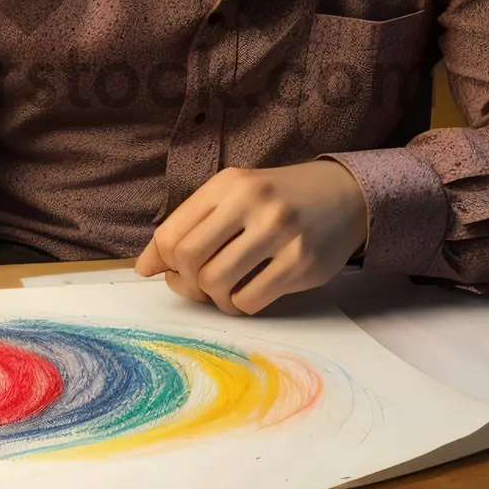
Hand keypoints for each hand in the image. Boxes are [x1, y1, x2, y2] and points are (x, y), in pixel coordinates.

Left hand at [134, 160, 368, 315]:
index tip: (168, 272)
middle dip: (187, 281)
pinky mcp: (301, 262)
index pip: (172, 232)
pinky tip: (247, 293)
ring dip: (214, 298)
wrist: (343, 195)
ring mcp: (279, 231)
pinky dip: (239, 305)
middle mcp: (252, 201)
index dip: (161, 261)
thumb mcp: (233, 196)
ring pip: (217, 283)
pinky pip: (249, 300)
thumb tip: (145, 268)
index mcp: (228, 184)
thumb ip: (191, 226)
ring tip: (225, 290)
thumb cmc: (276, 199)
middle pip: (189, 258)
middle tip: (198, 284)